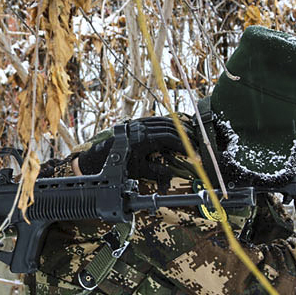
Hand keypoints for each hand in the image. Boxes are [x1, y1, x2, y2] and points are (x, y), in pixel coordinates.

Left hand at [76, 117, 191, 188]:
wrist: (101, 155)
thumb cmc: (119, 164)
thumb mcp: (139, 171)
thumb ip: (157, 173)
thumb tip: (172, 174)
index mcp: (145, 139)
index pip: (170, 138)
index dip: (184, 145)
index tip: (192, 153)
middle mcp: (143, 127)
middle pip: (170, 126)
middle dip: (184, 135)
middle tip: (194, 144)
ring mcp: (139, 122)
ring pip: (165, 120)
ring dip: (178, 128)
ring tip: (188, 136)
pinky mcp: (137, 121)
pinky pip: (156, 120)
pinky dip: (168, 124)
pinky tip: (174, 131)